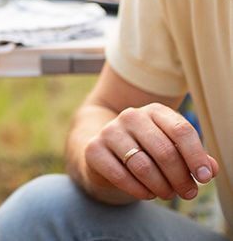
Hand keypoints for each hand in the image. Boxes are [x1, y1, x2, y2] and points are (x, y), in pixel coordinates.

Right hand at [84, 102, 217, 201]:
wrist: (106, 153)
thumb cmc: (147, 151)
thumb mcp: (172, 149)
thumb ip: (193, 157)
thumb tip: (211, 169)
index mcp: (154, 112)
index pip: (181, 130)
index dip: (196, 156)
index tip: (204, 177)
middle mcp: (131, 116)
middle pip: (164, 151)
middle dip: (180, 178)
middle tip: (188, 193)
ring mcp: (110, 131)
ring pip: (143, 165)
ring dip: (161, 187)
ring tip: (167, 194)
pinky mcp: (94, 149)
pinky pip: (121, 175)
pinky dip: (138, 190)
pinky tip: (147, 193)